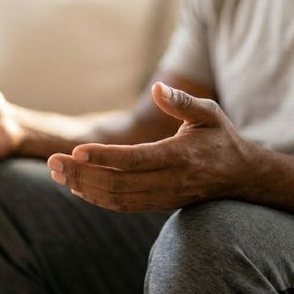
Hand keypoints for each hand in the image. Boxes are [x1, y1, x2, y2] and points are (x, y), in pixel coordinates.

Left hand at [47, 82, 262, 211]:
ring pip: (118, 199)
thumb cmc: (221, 138)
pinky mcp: (160, 203)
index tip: (76, 151)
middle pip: (119, 183)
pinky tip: (79, 186)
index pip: (135, 160)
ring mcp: (165, 196)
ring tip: (58, 174)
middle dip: (82, 174)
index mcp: (181, 155)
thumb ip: (182, 101)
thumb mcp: (209, 112)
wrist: (241, 176)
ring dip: (85, 187)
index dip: (104, 158)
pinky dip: (99, 198)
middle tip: (52, 163)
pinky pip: (125, 206)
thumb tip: (157, 88)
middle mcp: (171, 180)